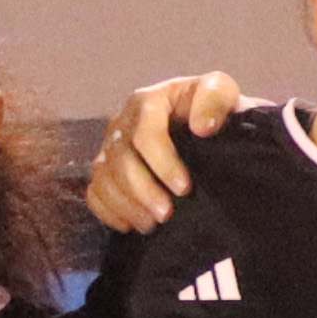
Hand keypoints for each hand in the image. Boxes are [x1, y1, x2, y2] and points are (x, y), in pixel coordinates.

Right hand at [90, 73, 244, 233]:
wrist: (204, 124)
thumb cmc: (211, 110)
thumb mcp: (222, 93)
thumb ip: (215, 99)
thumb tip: (202, 126)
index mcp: (148, 101)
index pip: (145, 134)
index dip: (162, 164)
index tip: (184, 188)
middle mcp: (123, 121)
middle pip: (120, 159)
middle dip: (142, 191)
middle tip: (166, 215)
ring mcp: (110, 146)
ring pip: (104, 178)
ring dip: (126, 205)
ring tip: (151, 224)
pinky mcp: (105, 168)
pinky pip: (95, 192)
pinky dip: (109, 211)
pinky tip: (130, 224)